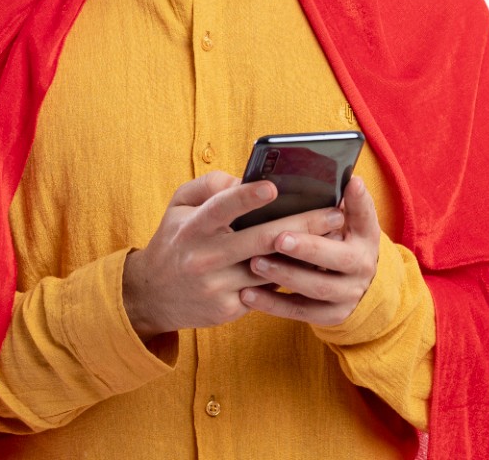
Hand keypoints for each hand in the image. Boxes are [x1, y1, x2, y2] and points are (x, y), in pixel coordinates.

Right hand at [122, 171, 346, 340]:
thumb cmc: (175, 239)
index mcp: (193, 228)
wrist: (153, 294)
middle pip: (262, 240)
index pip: (221, 209)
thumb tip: (245, 180)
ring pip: (271, 268)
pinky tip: (314, 263)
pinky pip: (266, 290)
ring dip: (306, 253)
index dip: (246, 197)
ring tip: (335, 236)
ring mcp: (217, 287)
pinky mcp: (227, 309)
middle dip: (304, 225)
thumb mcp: (179, 205)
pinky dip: (290, 275)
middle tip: (335, 213)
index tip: (274, 186)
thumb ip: (210, 185)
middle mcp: (204, 258)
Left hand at [239, 176, 380, 326]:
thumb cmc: (337, 239)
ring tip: (255, 262)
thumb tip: (336, 176)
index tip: (350, 182)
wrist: (354, 284)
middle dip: (308, 248)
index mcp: (366, 237)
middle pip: (338, 258)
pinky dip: (273, 303)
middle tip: (278, 237)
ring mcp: (348, 294)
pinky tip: (247, 293)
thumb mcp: (346, 220)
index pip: (366, 217)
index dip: (360, 201)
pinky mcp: (331, 316)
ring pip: (317, 288)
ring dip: (285, 275)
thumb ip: (336, 202)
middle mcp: (362, 267)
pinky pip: (299, 311)